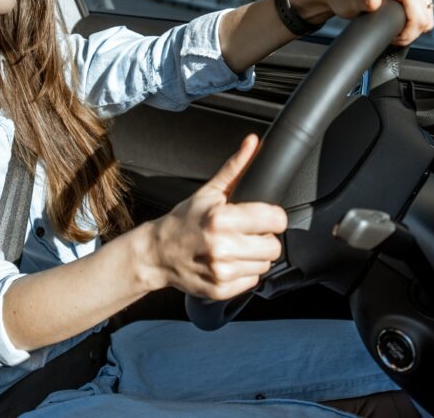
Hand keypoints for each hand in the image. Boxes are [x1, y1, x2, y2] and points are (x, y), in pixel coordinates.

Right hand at [143, 134, 287, 300]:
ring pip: (265, 265)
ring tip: (235, 247)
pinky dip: (244, 272)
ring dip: (254, 257)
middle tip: (245, 233)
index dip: (271, 217)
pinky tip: (228, 262)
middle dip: (263, 238)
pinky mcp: (221, 290)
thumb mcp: (209, 191)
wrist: (157, 252)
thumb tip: (253, 143)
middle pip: (274, 246)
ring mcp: (222, 271)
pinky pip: (252, 281)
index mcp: (221, 218)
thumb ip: (236, 167)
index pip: (276, 220)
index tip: (260, 217)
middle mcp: (222, 246)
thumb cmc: (184, 220)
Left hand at [292, 0, 433, 45]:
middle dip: (409, 31)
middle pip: (425, 19)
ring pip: (427, 17)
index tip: (390, 37)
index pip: (419, 17)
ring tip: (391, 26)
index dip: (406, 33)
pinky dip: (413, 21)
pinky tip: (397, 20)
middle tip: (388, 32)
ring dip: (411, 27)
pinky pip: (424, 13)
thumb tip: (373, 0)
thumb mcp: (352, 0)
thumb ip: (362, 0)